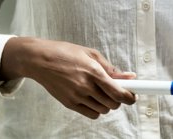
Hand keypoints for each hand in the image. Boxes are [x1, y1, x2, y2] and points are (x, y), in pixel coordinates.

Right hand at [0, 37, 135, 118]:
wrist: (39, 60)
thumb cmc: (64, 53)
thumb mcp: (90, 53)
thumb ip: (111, 68)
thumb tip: (129, 77)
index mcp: (93, 71)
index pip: (118, 92)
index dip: (130, 97)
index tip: (133, 95)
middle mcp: (86, 86)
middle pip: (113, 104)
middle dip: (119, 99)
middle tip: (117, 91)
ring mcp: (77, 96)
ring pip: (103, 110)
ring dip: (107, 104)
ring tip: (102, 93)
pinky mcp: (69, 104)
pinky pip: (91, 114)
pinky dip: (97, 109)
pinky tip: (93, 99)